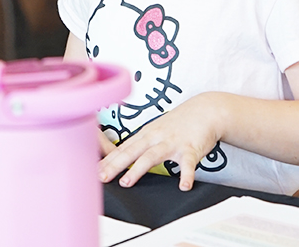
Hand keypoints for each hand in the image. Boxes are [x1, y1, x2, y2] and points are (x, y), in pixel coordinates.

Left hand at [99, 94, 224, 190]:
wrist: (205, 110)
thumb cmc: (179, 123)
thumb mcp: (156, 130)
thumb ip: (142, 144)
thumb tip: (125, 158)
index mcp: (145, 134)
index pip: (122, 148)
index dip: (107, 160)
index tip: (93, 170)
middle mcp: (155, 137)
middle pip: (131, 152)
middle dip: (114, 165)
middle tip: (101, 177)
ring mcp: (172, 142)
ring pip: (152, 156)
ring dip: (138, 169)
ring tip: (127, 182)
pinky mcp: (190, 148)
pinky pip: (188, 164)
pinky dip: (186, 175)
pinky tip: (183, 186)